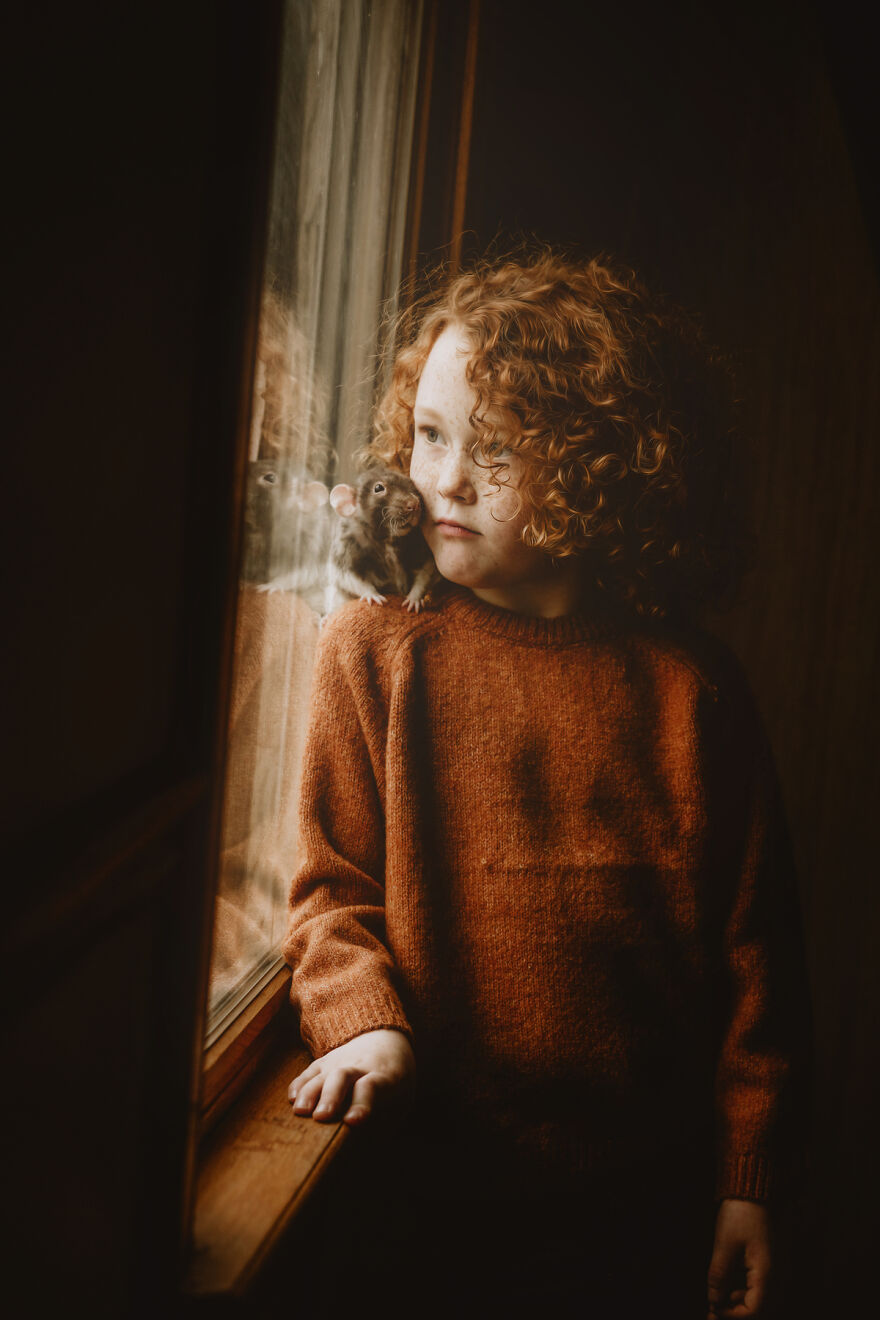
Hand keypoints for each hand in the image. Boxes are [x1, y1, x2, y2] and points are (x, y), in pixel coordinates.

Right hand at [287, 1028, 415, 1126]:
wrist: (386, 1039)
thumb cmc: (395, 1081)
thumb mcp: (402, 1101)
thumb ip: (385, 1124)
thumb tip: (363, 1154)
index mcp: (384, 1077)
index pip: (372, 1087)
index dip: (362, 1103)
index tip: (352, 1121)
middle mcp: (360, 1066)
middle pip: (342, 1077)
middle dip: (330, 1097)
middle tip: (320, 1117)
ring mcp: (340, 1061)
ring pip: (322, 1074)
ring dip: (309, 1092)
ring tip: (300, 1112)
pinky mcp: (325, 1061)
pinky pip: (310, 1071)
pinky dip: (299, 1084)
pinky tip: (292, 1099)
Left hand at [707, 1199, 772, 1317]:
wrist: (749, 1190)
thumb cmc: (740, 1214)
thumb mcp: (724, 1244)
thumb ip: (719, 1276)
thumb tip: (713, 1302)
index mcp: (765, 1273)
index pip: (754, 1309)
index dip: (733, 1315)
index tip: (714, 1310)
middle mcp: (769, 1275)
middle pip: (754, 1306)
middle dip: (732, 1312)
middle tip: (710, 1314)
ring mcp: (765, 1269)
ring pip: (751, 1297)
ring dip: (733, 1303)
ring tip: (713, 1305)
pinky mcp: (758, 1262)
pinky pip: (749, 1285)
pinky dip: (735, 1291)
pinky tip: (722, 1291)